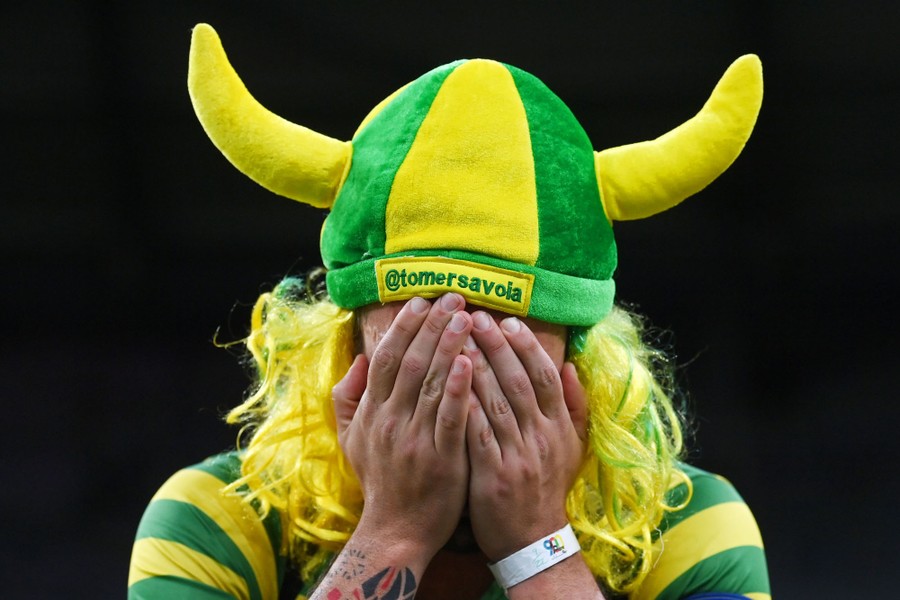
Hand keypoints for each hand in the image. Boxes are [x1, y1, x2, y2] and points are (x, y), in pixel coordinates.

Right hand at [332, 294, 474, 562]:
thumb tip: (360, 359)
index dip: (403, 327)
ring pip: (431, 383)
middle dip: (431, 325)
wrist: (396, 530)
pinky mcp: (441, 458)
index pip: (386, 359)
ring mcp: (415, 439)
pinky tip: (471, 362)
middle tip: (452, 297)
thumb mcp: (351, 438)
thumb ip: (350, 397)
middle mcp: (390, 420)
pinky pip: (449, 417)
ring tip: (466, 317)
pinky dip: (458, 388)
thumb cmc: (379, 480)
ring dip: (449, 346)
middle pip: (411, 362)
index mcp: (372, 412)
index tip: (420, 301)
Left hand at [463, 312, 587, 561]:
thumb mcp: (571, 446)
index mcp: (559, 426)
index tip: (507, 321)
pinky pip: (477, 434)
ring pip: (497, 403)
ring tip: (457, 339)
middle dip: (497, 346)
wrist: (533, 540)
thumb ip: (573, 405)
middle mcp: (541, 437)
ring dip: (476, 368)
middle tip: (475, 317)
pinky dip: (464, 407)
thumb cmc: (546, 487)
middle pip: (519, 382)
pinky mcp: (493, 476)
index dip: (527, 346)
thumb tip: (570, 365)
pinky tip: (447, 384)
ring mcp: (517, 456)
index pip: (544, 376)